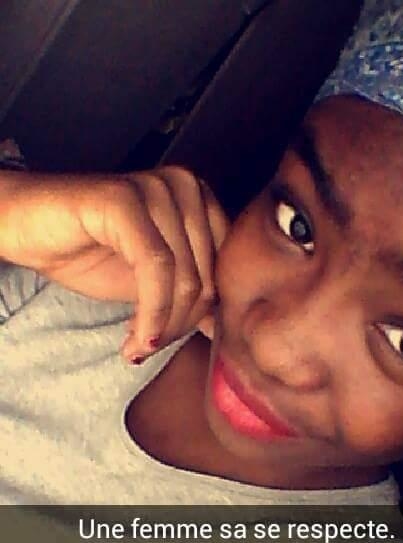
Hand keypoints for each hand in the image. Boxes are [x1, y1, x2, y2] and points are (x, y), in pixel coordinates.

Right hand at [0, 166, 228, 360]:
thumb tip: (224, 330)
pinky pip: (154, 268)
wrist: (27, 230)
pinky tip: (134, 338)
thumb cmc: (88, 252)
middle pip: (207, 277)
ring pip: (184, 278)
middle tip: (148, 347)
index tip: (176, 342)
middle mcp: (185, 186)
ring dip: (162, 327)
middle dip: (181, 326)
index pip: (226, 270)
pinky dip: (150, 313)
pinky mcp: (125, 199)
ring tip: (137, 346)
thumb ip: (190, 296)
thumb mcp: (152, 283)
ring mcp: (156, 188)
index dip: (205, 316)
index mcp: (200, 200)